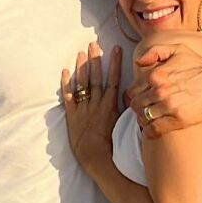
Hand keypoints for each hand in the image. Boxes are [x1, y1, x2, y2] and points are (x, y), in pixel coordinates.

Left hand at [61, 43, 122, 173]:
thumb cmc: (114, 146)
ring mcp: (83, 108)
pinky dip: (65, 84)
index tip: (116, 48)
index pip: (114, 79)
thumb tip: (137, 97)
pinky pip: (68, 97)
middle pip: (96, 77)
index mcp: (110, 105)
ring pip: (82, 83)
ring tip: (80, 53)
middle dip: (95, 60)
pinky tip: (65, 72)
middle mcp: (96, 103)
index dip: (115, 63)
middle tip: (93, 44)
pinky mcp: (72, 115)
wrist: (96, 158)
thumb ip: (129, 110)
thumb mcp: (126, 126)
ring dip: (82, 67)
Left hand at [127, 42, 201, 137]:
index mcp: (156, 74)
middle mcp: (159, 90)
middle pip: (135, 105)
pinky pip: (154, 129)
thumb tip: (138, 62)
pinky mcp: (179, 119)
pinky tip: (152, 130)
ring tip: (149, 119)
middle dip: (138, 108)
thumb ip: (155, 51)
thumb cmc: (200, 65)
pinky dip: (150, 131)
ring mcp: (169, 106)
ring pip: (143, 118)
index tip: (140, 98)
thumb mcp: (178, 49)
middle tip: (144, 109)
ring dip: (143, 119)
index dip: (134, 95)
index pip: (132, 90)